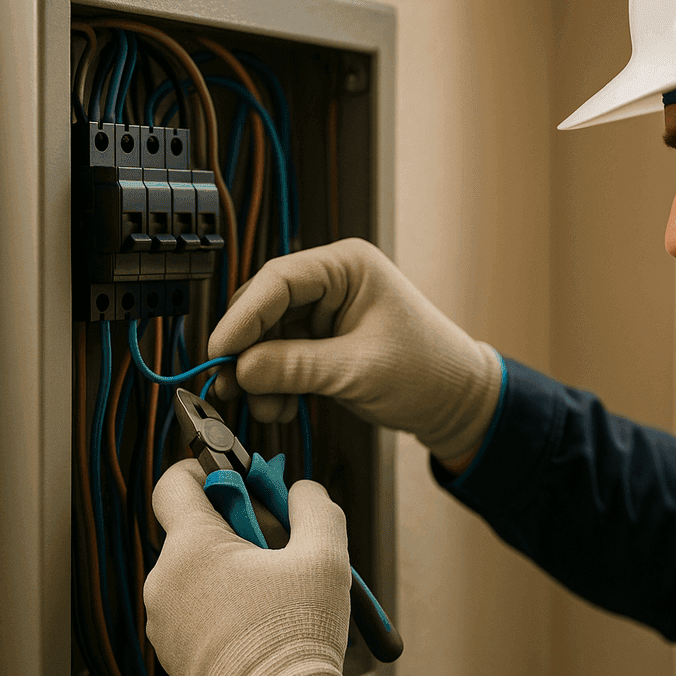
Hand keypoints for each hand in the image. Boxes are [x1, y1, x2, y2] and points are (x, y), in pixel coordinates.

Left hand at [145, 459, 349, 675]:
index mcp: (191, 548)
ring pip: (198, 574)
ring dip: (235, 571)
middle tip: (282, 544)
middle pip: (196, 531)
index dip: (206, 467)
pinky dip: (226, 608)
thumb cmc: (297, 637)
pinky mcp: (175, 658)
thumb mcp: (325, 554)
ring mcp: (165, 624)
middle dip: (240, 528)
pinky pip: (197, 613)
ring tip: (280, 594)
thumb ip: (314, 506)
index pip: (175, 483)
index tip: (236, 476)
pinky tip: (265, 625)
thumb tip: (303, 491)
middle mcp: (165, 582)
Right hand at [209, 238, 501, 461]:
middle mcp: (332, 283)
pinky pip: (282, 360)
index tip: (220, 351)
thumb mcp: (358, 370)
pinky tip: (278, 408)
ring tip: (263, 407)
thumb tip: (241, 369)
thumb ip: (297, 367)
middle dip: (247, 351)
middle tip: (227, 385)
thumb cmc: (427, 371)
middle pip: (266, 309)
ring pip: (269, 339)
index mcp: (347, 267)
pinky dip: (275, 386)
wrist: (455, 403)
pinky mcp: (322, 344)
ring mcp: (325, 314)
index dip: (243, 316)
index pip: (278, 280)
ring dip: (259, 375)